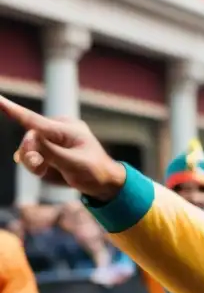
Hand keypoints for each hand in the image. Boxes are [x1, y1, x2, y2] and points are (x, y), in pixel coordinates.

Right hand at [0, 96, 125, 200]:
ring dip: (31, 162)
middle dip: (30, 155)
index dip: (12, 110)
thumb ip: (51, 152)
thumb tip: (31, 137)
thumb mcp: (74, 163)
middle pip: (28, 139)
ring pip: (26, 149)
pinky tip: (46, 169)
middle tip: (41, 169)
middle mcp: (57, 129)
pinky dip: (34, 165)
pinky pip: (30, 156)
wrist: (103, 182)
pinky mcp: (47, 149)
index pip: (34, 120)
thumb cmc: (94, 171)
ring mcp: (51, 139)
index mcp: (67, 128)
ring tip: (45, 171)